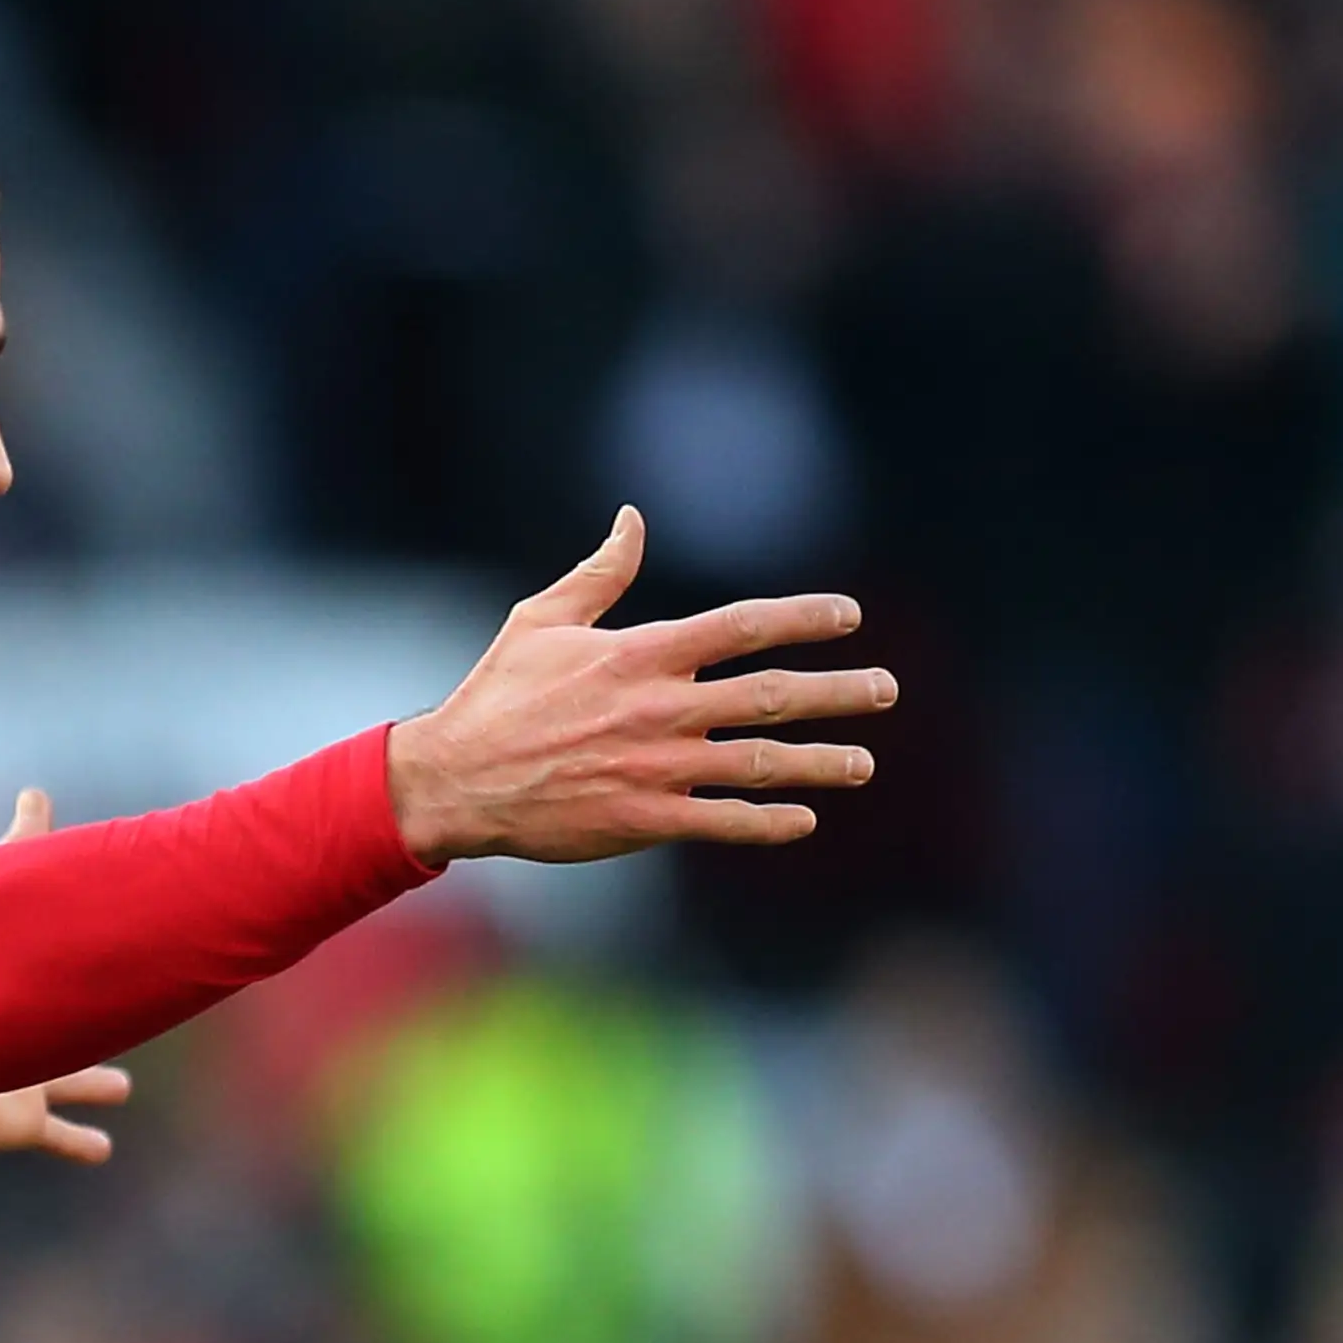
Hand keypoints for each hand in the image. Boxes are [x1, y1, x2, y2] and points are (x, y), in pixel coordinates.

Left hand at [0, 792, 134, 1161]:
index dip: (73, 956)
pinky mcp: (22, 1121)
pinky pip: (58, 1137)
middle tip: (111, 1013)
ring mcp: (23, 1081)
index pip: (50, 966)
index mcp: (20, 982)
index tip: (102, 949)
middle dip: (84, 1024)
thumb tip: (37, 788)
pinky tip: (101, 1152)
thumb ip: (21, 839)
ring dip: (92, 1086)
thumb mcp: (1, 885)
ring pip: (66, 1086)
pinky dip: (80, 1143)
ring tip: (119, 1089)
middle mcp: (21, 1030)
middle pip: (58, 1026)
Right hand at [385, 507, 893, 864]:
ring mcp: (657, 767)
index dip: (801, 618)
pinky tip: (804, 821)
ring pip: (758, 762)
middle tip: (886, 690)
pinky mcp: (644, 819)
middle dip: (836, 692)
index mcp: (641, 653)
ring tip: (864, 763)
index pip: (741, 627)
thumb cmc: (498, 694)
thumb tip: (633, 520)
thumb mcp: (542, 618)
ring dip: (819, 762)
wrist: (457, 778)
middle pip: (769, 695)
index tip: (849, 616)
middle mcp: (660, 708)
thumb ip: (601, 573)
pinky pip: (722, 821)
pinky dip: (767, 822)